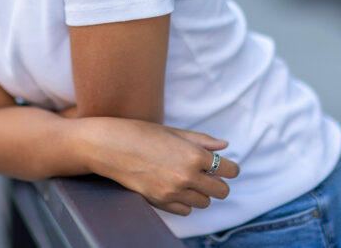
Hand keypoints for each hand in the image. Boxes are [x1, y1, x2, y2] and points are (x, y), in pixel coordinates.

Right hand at [85, 118, 239, 215]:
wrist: (110, 146)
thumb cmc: (141, 132)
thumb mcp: (173, 131)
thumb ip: (201, 140)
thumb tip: (224, 145)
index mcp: (193, 154)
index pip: (228, 169)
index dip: (230, 167)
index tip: (225, 165)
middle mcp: (187, 176)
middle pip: (221, 190)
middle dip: (218, 181)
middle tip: (207, 172)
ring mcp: (173, 191)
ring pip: (205, 202)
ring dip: (201, 191)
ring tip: (186, 177)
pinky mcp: (161, 202)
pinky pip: (186, 209)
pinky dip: (184, 200)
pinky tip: (173, 186)